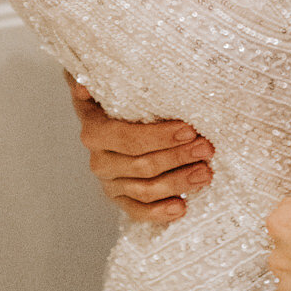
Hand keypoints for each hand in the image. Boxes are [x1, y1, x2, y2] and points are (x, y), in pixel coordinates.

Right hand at [64, 74, 213, 225]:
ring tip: (205, 173)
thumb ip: (95, 77)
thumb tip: (83, 83)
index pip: (127, 137)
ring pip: (145, 189)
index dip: (159, 136)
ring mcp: (109, 182)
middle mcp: (99, 159)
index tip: (189, 130)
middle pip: (142, 164)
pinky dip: (160, 213)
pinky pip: (138, 212)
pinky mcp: (119, 199)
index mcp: (94, 129)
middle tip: (206, 149)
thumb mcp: (105, 82)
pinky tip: (181, 207)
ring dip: (178, 183)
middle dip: (178, 157)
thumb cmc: (115, 98)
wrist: (110, 118)